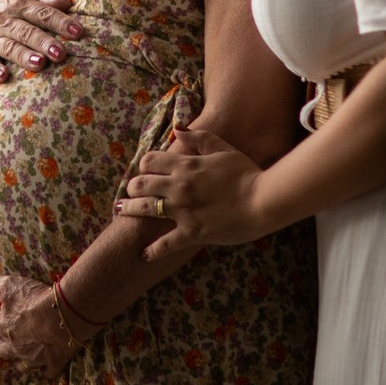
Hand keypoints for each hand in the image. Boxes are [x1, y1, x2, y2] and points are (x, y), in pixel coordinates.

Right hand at [0, 0, 80, 81]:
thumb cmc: (12, 4)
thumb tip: (67, 3)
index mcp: (18, 2)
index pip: (42, 13)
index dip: (60, 22)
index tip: (77, 31)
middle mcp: (4, 19)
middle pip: (26, 31)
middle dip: (43, 42)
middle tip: (60, 53)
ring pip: (9, 47)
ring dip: (24, 56)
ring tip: (40, 64)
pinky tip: (3, 75)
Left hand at [0, 271, 82, 377]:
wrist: (67, 315)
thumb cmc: (36, 299)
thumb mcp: (10, 286)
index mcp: (4, 327)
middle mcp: (16, 346)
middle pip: (1, 349)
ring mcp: (34, 357)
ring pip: (20, 365)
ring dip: (17, 360)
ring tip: (17, 356)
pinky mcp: (53, 363)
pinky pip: (46, 373)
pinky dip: (43, 371)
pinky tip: (43, 369)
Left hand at [120, 128, 265, 260]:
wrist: (264, 200)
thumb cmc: (247, 173)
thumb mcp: (224, 149)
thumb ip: (200, 138)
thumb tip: (178, 130)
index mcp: (185, 165)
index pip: (149, 161)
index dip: (144, 166)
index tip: (145, 172)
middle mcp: (178, 186)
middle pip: (140, 184)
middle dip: (132, 187)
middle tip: (130, 192)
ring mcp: (183, 210)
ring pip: (145, 209)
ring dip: (129, 210)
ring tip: (121, 212)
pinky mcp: (192, 232)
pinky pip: (166, 243)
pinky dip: (153, 250)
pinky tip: (144, 254)